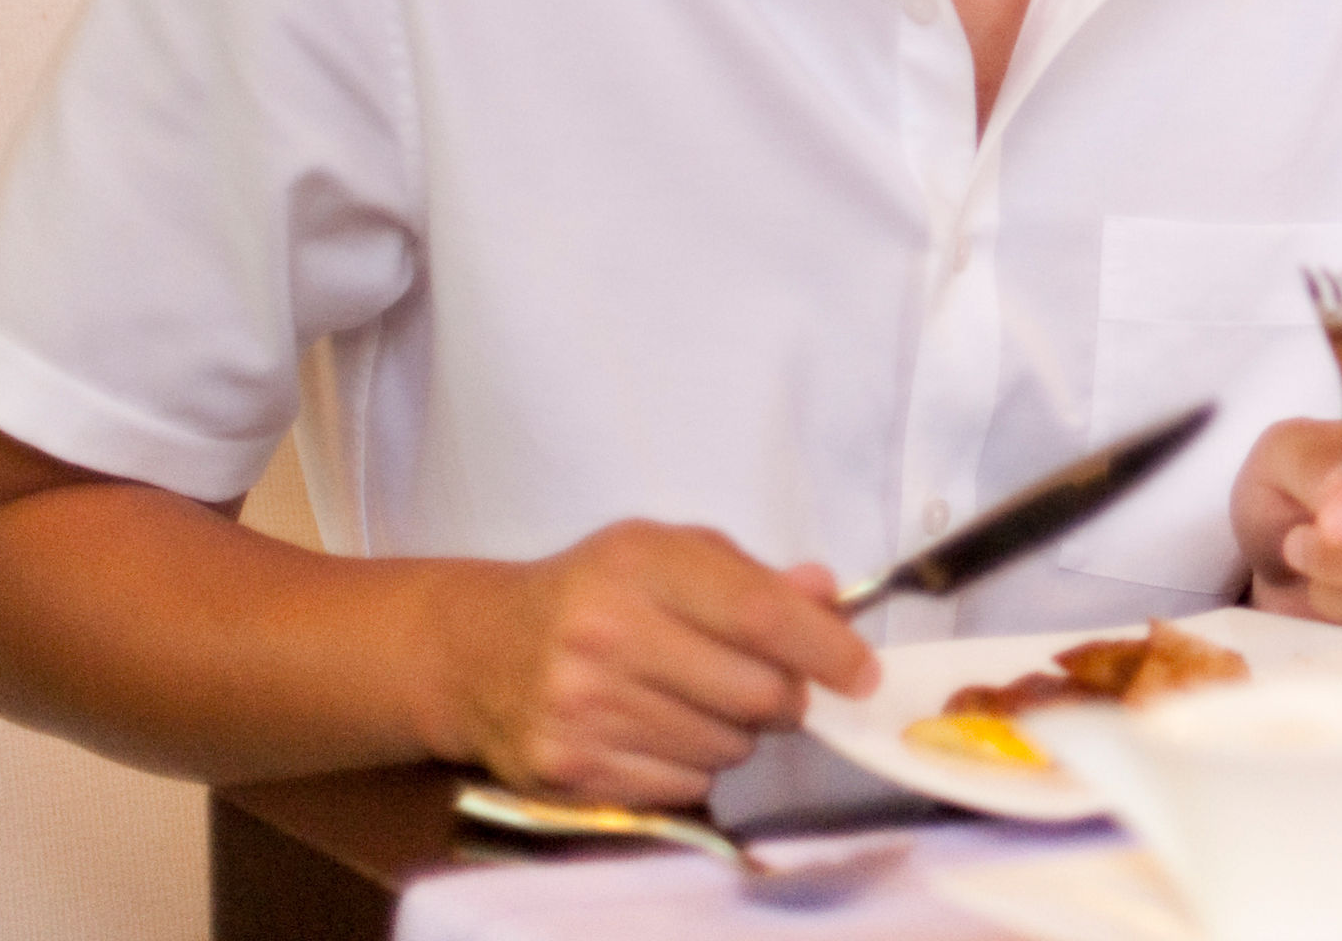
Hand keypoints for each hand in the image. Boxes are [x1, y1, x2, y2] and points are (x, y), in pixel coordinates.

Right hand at [419, 520, 875, 808]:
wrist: (479, 651)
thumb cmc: (594, 593)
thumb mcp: (667, 554)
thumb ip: (752, 576)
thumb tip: (828, 599)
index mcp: (640, 566)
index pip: (762, 615)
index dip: (827, 649)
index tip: (862, 672)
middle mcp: (606, 636)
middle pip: (757, 694)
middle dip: (787, 698)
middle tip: (774, 687)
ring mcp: (582, 708)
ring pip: (727, 748)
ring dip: (737, 733)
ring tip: (699, 702)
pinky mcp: (569, 768)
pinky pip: (684, 787)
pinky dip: (693, 767)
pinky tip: (661, 732)